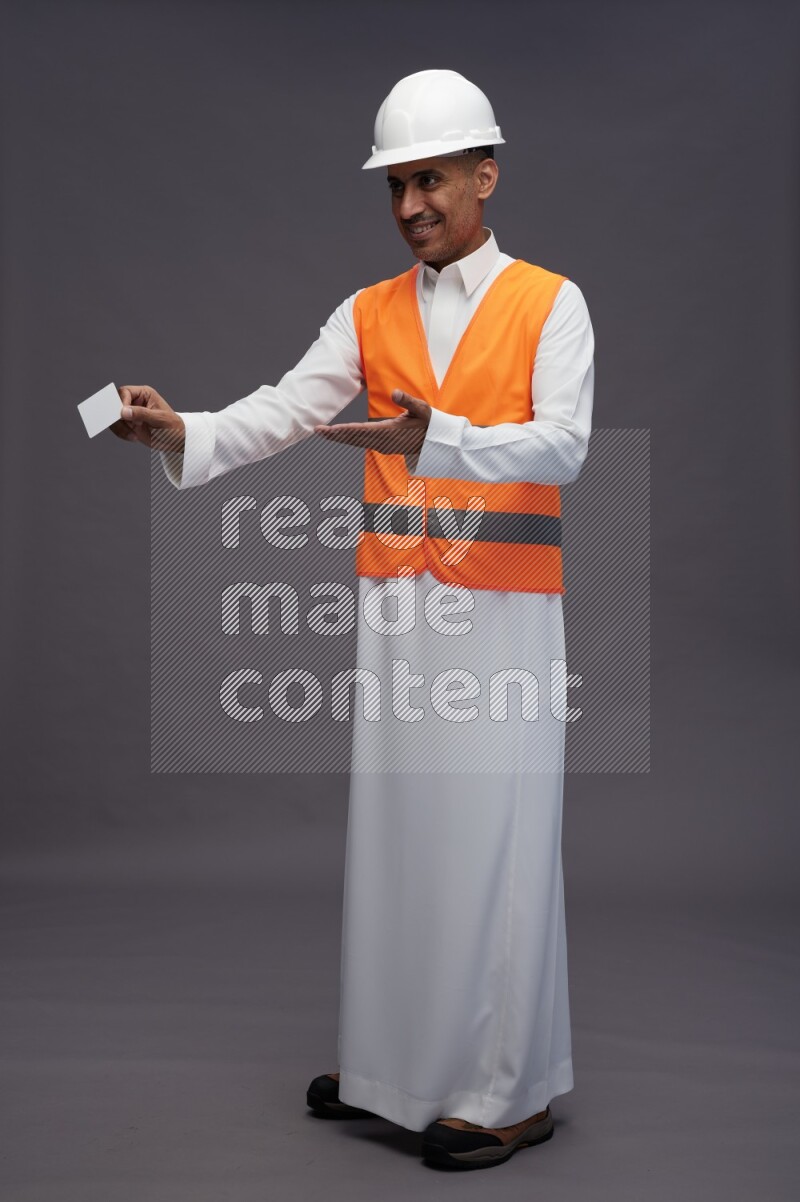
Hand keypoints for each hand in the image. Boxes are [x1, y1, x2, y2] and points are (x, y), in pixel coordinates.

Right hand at [109, 385, 185, 452]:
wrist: (176, 441)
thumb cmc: (173, 426)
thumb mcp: (159, 419)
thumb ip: (141, 413)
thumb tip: (123, 411)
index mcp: (144, 394)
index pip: (125, 392)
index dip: (121, 402)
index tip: (124, 415)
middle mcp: (135, 401)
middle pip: (115, 403)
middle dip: (117, 416)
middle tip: (123, 424)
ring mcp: (130, 413)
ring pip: (114, 416)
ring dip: (120, 427)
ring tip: (133, 435)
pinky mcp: (128, 424)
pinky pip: (117, 427)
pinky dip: (121, 433)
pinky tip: (133, 437)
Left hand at [314, 389, 430, 454]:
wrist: (438, 443)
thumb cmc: (430, 423)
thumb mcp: (423, 409)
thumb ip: (408, 401)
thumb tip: (395, 392)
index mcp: (389, 432)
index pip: (360, 431)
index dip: (341, 430)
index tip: (327, 429)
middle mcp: (383, 442)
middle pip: (354, 438)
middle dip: (335, 435)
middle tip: (317, 430)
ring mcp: (383, 446)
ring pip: (357, 442)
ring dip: (340, 437)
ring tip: (324, 433)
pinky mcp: (384, 446)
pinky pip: (363, 442)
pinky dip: (350, 439)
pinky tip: (341, 436)